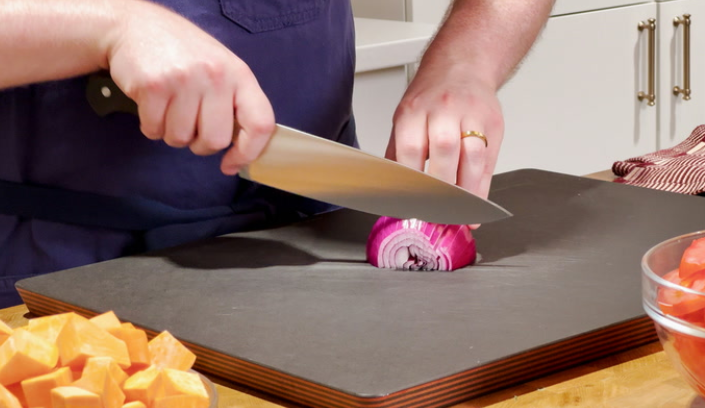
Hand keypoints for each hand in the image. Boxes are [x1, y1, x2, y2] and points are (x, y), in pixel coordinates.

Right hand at [106, 1, 274, 174]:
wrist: (137, 26)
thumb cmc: (184, 54)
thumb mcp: (221, 68)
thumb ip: (234, 103)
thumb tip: (241, 150)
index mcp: (240, 75)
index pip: (260, 124)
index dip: (249, 153)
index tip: (231, 163)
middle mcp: (216, 76)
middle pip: (215, 141)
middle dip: (199, 143)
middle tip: (191, 124)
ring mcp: (184, 80)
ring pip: (181, 139)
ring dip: (171, 132)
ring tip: (169, 107)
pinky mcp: (153, 86)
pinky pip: (154, 130)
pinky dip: (151, 126)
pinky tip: (152, 104)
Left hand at [386, 63, 503, 203]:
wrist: (462, 65)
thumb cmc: (431, 95)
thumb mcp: (405, 116)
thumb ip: (399, 151)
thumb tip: (392, 189)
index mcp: (414, 110)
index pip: (411, 149)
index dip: (412, 180)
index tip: (411, 204)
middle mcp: (443, 110)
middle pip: (444, 151)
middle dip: (440, 187)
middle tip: (435, 212)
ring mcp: (471, 115)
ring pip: (472, 157)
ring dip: (465, 191)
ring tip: (458, 214)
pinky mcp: (493, 123)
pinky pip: (489, 161)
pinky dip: (482, 187)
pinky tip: (476, 207)